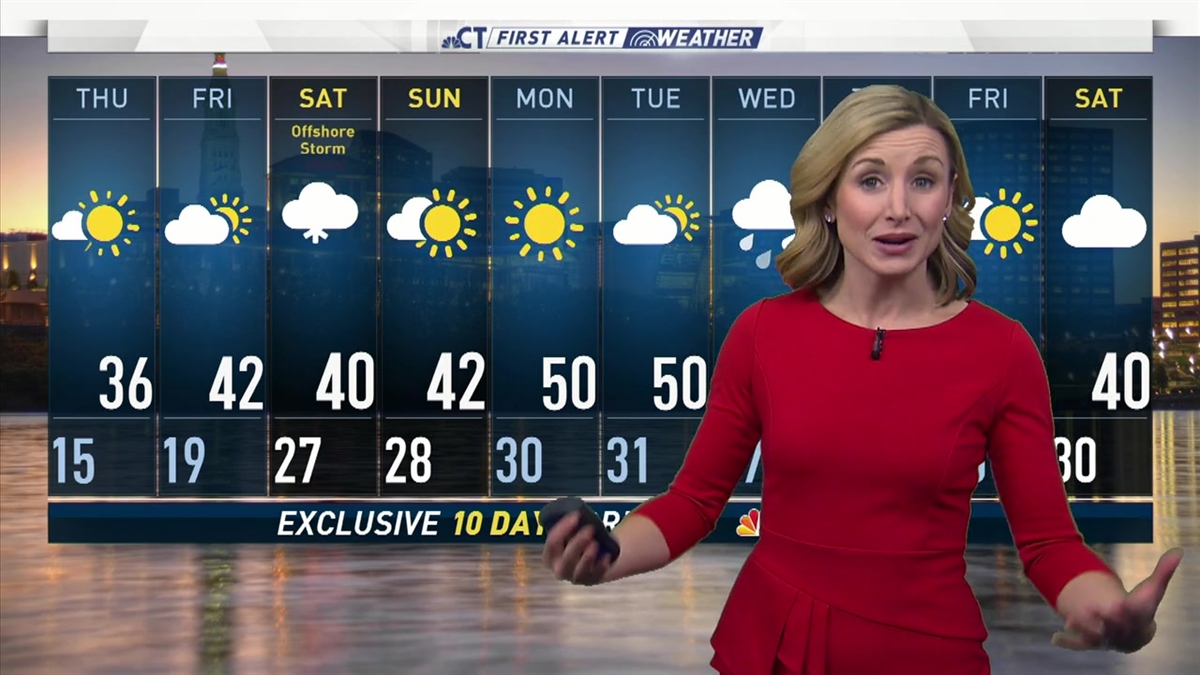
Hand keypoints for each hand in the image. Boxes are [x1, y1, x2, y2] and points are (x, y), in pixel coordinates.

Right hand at [542, 512, 613, 585]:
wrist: (588, 559)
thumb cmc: (576, 543)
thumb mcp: (568, 536)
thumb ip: (569, 529)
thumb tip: (576, 514)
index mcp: (550, 556)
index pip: (552, 542)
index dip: (562, 528)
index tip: (575, 515)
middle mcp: (559, 569)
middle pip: (566, 558)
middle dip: (577, 543)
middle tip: (589, 529)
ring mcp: (575, 577)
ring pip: (579, 570)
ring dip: (587, 557)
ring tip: (595, 544)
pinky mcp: (590, 581)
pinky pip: (596, 575)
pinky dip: (602, 566)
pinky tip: (606, 556)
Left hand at [1052, 548, 1182, 652]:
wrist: (1131, 631)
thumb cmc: (1141, 606)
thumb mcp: (1152, 588)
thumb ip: (1164, 571)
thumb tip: (1178, 550)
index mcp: (1137, 619)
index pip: (1134, 617)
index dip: (1125, 613)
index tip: (1118, 606)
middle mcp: (1121, 633)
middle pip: (1112, 628)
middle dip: (1103, 621)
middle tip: (1091, 609)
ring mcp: (1105, 640)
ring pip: (1093, 638)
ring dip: (1083, 630)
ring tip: (1070, 620)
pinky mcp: (1089, 643)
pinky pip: (1077, 645)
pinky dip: (1067, 642)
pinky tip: (1055, 638)